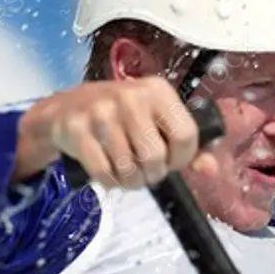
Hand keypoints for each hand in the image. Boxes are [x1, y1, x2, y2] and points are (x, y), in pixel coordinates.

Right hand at [15, 77, 215, 187]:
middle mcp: (130, 96)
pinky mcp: (77, 129)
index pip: (186, 135)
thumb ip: (184, 143)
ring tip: (125, 172)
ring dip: (129, 181)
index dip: (181, 160)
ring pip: (128, 169)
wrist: (64, 109)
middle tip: (143, 171)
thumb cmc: (118, 116)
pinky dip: (108, 182)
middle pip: (155, 157)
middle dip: (152, 175)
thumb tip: (209, 169)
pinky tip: (107, 173)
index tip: (170, 162)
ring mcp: (101, 111)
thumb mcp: (153, 120)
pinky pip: (103, 173)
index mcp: (157, 90)